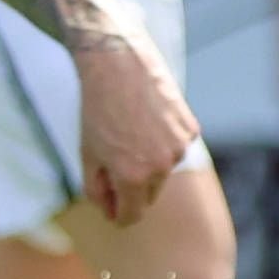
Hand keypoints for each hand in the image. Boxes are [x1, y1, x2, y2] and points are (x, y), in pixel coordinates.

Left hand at [74, 34, 200, 225]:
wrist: (117, 62)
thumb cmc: (97, 108)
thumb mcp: (87, 153)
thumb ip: (96, 189)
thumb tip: (109, 211)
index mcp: (133, 176)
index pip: (132, 215)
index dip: (118, 214)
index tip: (111, 208)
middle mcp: (162, 166)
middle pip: (149, 195)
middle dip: (131, 187)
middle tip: (112, 161)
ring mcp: (179, 146)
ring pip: (163, 170)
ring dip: (148, 162)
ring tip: (130, 133)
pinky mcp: (190, 128)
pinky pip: (176, 147)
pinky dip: (163, 141)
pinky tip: (148, 120)